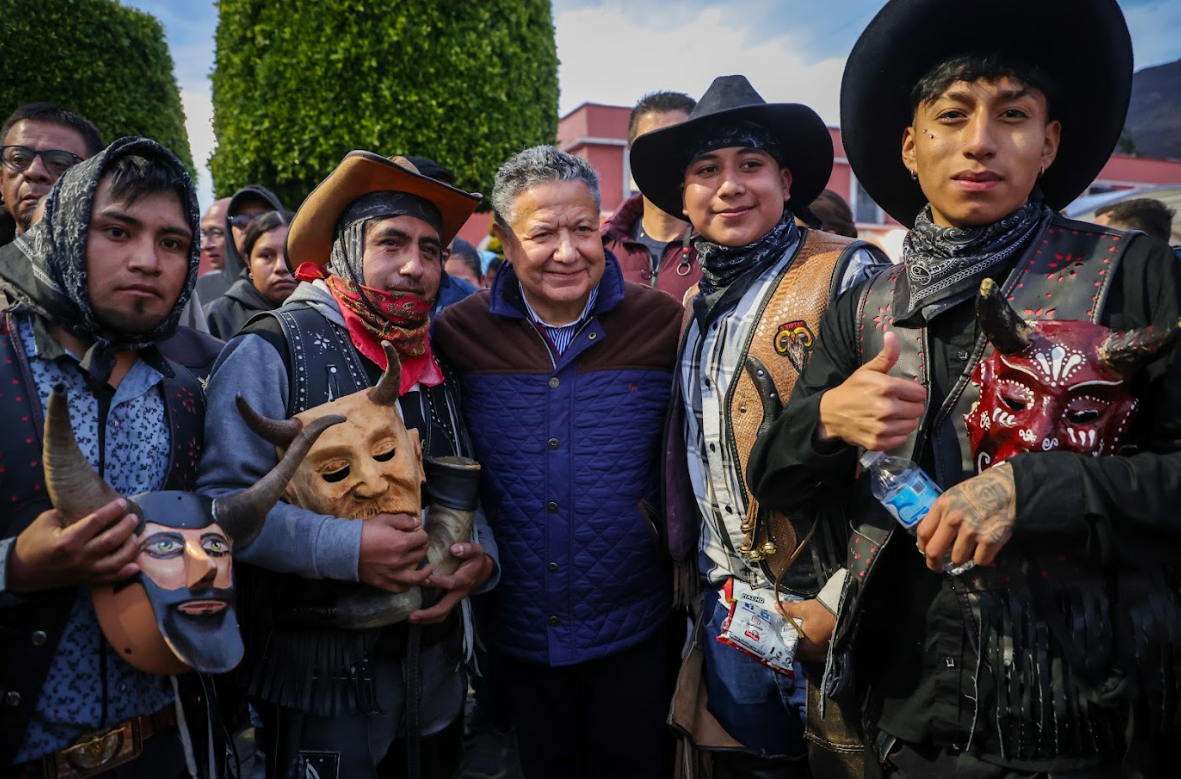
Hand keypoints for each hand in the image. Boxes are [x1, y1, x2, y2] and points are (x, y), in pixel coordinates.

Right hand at [8, 499, 138, 592]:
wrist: (21, 571)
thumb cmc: (32, 542)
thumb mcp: (45, 521)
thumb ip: (68, 512)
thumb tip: (89, 503)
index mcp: (68, 540)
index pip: (97, 522)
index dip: (112, 510)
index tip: (123, 502)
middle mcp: (79, 557)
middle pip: (111, 540)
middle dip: (126, 527)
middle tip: (133, 517)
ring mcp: (84, 570)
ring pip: (116, 561)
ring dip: (130, 548)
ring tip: (135, 536)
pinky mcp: (85, 580)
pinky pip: (109, 578)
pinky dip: (124, 573)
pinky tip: (135, 565)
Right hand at [358, 512, 431, 593]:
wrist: (344, 548)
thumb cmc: (364, 531)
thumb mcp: (384, 519)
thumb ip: (403, 520)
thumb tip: (417, 522)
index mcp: (402, 543)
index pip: (422, 539)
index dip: (423, 535)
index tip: (419, 533)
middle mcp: (400, 560)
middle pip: (420, 555)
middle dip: (423, 548)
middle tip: (421, 545)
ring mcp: (392, 573)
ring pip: (416, 577)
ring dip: (425, 572)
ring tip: (430, 568)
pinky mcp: (383, 582)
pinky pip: (400, 588)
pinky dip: (408, 586)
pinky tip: (411, 582)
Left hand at [410, 543, 493, 624]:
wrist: (484, 571)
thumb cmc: (476, 560)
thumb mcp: (476, 550)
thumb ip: (467, 549)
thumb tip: (453, 549)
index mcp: (464, 580)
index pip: (451, 583)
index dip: (438, 583)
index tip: (424, 579)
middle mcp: (458, 593)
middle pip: (444, 608)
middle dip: (428, 614)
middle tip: (411, 616)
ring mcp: (454, 599)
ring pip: (442, 614)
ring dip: (426, 619)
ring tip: (411, 619)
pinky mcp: (450, 601)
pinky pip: (440, 613)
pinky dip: (428, 617)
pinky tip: (415, 616)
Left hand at [777, 598, 835, 662]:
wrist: (843, 609)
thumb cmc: (821, 611)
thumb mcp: (803, 609)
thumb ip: (788, 610)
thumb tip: (776, 607)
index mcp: (807, 646)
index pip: (793, 652)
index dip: (786, 647)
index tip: (781, 641)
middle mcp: (816, 652)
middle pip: (803, 655)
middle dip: (796, 648)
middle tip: (790, 639)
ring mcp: (826, 650)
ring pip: (812, 654)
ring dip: (806, 649)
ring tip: (801, 639)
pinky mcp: (832, 646)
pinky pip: (821, 652)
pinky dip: (816, 648)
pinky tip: (814, 640)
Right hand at [817, 331, 926, 449]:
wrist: (830, 413)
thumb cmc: (852, 390)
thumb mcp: (867, 370)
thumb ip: (886, 355)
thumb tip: (892, 335)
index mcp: (886, 387)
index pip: (919, 393)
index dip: (913, 392)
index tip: (904, 393)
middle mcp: (886, 408)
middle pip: (918, 410)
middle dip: (911, 406)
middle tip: (898, 404)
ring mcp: (882, 427)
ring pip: (912, 425)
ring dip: (905, 421)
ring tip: (893, 416)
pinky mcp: (878, 442)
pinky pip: (902, 439)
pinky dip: (898, 434)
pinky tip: (888, 427)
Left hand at [917, 463, 1015, 570]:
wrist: (1008, 488)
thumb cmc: (979, 491)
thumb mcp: (954, 496)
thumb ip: (942, 515)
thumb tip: (933, 539)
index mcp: (942, 505)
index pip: (923, 533)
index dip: (923, 548)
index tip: (926, 553)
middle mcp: (953, 518)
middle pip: (934, 551)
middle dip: (934, 564)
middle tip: (939, 568)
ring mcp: (972, 530)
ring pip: (957, 559)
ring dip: (963, 558)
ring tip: (970, 548)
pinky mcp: (990, 540)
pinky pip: (980, 560)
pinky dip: (983, 558)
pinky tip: (985, 547)